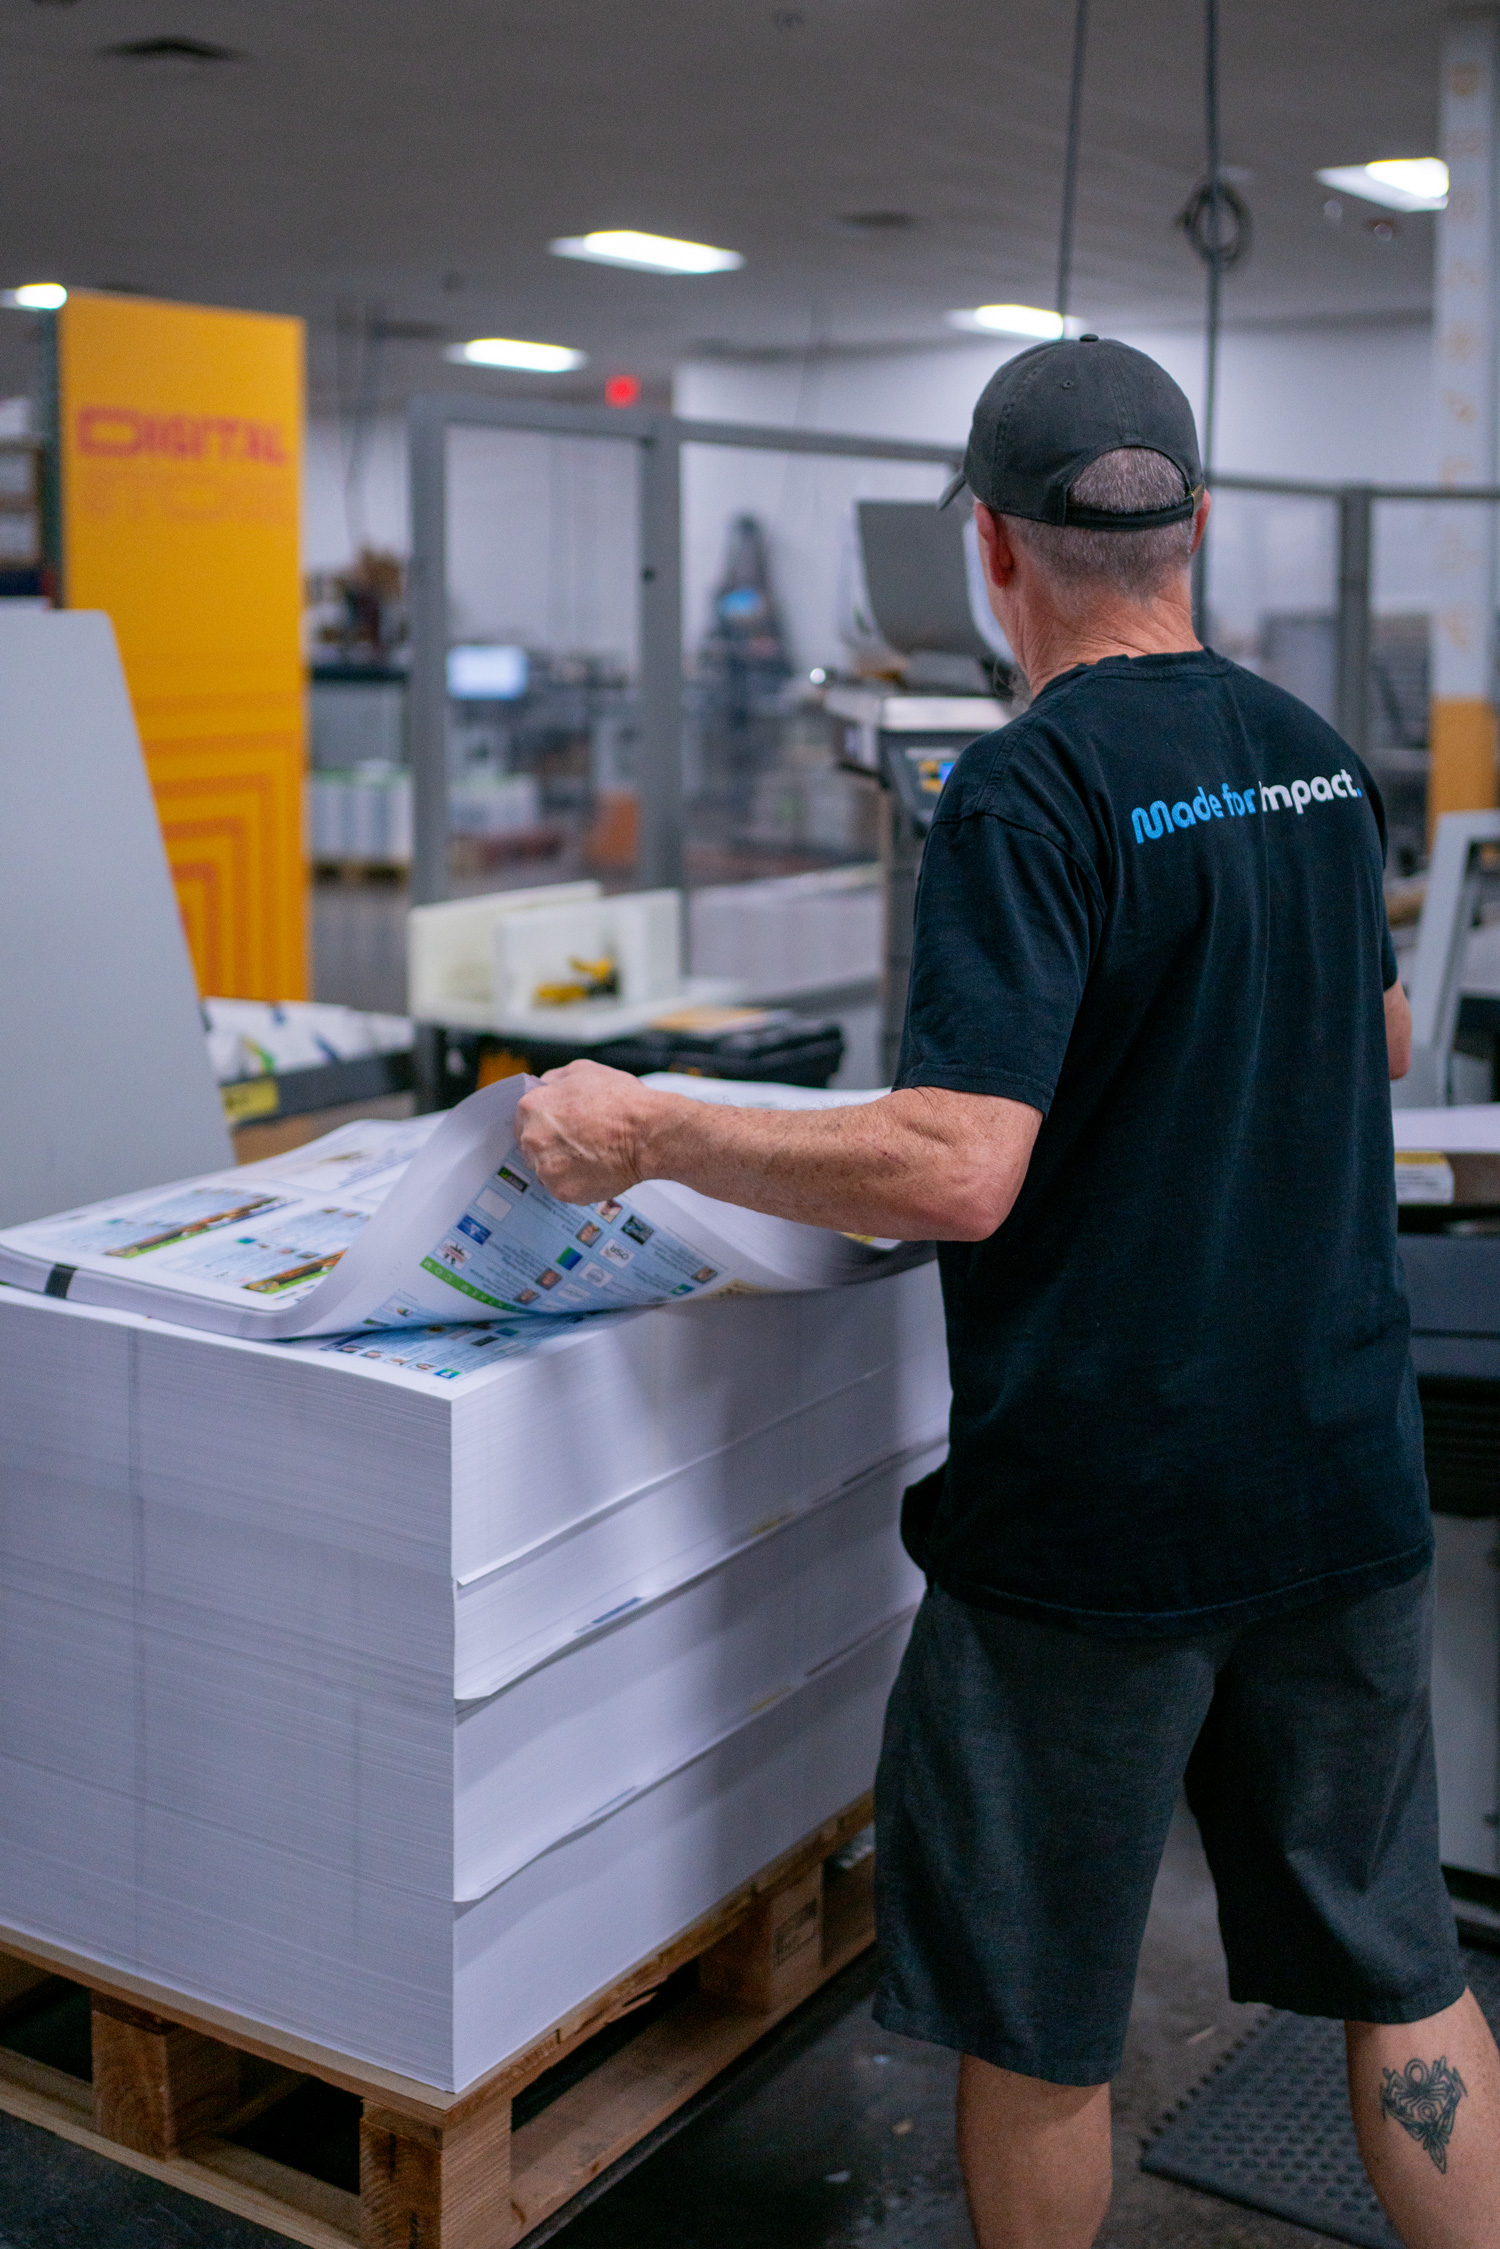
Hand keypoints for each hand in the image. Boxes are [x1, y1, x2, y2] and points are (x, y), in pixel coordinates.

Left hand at [515, 1060, 662, 1202]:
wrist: (648, 1133)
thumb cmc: (621, 1101)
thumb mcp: (584, 1071)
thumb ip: (555, 1079)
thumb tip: (545, 1086)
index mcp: (532, 1108)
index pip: (523, 1120)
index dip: (543, 1123)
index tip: (558, 1128)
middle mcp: (532, 1139)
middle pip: (531, 1147)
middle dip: (551, 1145)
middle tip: (579, 1143)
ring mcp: (546, 1168)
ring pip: (546, 1170)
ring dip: (563, 1166)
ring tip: (591, 1156)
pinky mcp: (562, 1191)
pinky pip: (563, 1188)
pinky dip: (578, 1183)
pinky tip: (596, 1170)